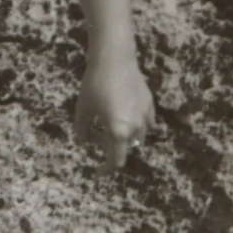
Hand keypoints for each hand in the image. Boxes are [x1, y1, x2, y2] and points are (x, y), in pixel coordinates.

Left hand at [73, 54, 155, 169]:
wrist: (115, 60)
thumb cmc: (94, 85)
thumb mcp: (83, 110)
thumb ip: (83, 130)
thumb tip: (85, 142)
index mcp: (118, 132)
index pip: (115, 160)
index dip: (106, 169)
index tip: (98, 172)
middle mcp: (136, 128)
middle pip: (125, 148)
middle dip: (111, 147)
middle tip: (96, 135)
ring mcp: (146, 116)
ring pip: (137, 137)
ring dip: (124, 137)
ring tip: (108, 123)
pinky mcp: (150, 104)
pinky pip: (145, 123)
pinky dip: (135, 125)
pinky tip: (124, 115)